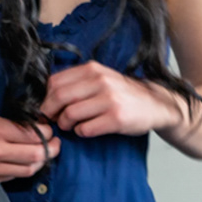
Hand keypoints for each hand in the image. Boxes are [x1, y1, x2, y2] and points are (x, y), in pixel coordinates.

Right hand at [0, 111, 58, 180]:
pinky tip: (27, 162)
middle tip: (56, 144)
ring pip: (28, 169)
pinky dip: (25, 169)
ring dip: (41, 162)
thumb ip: (12, 125)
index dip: (47, 134)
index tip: (50, 131)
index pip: (33, 135)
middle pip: (36, 155)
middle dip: (52, 149)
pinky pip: (15, 176)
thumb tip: (38, 129)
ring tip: (46, 154)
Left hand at [41, 61, 186, 139]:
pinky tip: (87, 130)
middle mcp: (100, 81)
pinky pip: (85, 129)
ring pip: (70, 114)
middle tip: (54, 120)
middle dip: (50, 112)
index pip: (55, 82)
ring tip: (72, 126)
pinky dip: (81, 132)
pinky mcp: (116, 118)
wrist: (155, 104)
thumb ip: (78, 82)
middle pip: (59, 98)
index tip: (48, 107)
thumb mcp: (101, 78)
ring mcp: (109, 100)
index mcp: (93, 69)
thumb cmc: (123, 94)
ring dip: (66, 124)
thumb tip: (48, 95)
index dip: (46, 98)